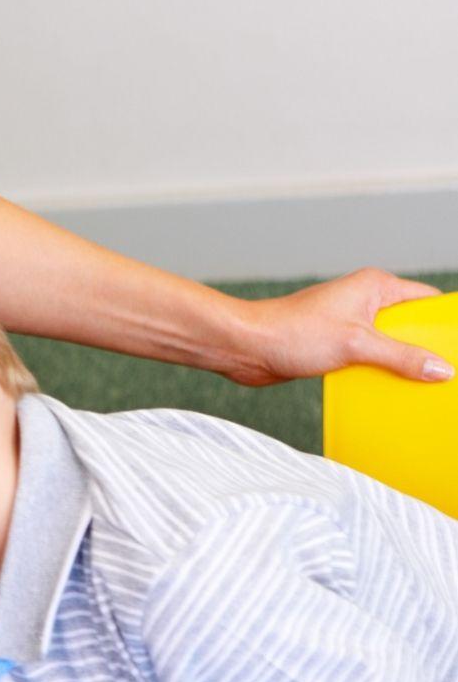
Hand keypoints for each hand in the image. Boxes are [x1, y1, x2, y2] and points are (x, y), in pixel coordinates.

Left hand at [230, 269, 449, 386]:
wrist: (244, 347)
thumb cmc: (291, 332)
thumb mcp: (357, 345)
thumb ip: (402, 356)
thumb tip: (442, 369)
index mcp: (374, 287)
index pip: (426, 300)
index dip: (445, 321)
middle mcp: (364, 302)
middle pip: (411, 325)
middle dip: (427, 347)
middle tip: (447, 373)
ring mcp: (348, 324)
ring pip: (390, 345)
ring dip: (402, 364)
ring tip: (425, 387)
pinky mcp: (334, 345)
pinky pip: (369, 359)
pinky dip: (380, 373)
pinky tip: (390, 393)